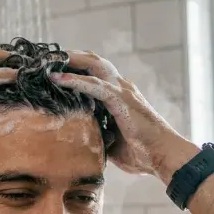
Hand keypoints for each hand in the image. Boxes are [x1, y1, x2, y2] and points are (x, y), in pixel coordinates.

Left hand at [50, 51, 198, 181]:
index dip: (76, 67)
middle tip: (49, 56)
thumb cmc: (143, 153)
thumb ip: (96, 135)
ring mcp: (123, 91)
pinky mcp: (121, 100)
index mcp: (119, 95)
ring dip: (70, 61)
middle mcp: (121, 88)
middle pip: (94, 61)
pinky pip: (95, 85)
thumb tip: (78, 141)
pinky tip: (58, 78)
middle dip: (71, 56)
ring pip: (94, 65)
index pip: (95, 73)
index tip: (54, 65)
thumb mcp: (111, 142)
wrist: (165, 157)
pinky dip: (75, 80)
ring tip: (49, 59)